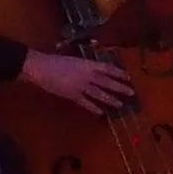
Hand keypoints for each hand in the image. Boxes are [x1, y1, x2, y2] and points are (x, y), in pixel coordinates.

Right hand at [20, 51, 137, 114]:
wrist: (41, 67)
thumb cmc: (55, 61)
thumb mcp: (74, 60)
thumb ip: (85, 66)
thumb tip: (94, 70)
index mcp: (87, 64)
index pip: (107, 68)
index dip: (118, 73)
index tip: (128, 76)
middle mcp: (87, 75)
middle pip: (107, 81)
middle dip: (120, 87)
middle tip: (131, 92)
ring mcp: (80, 86)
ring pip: (99, 93)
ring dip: (110, 99)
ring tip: (120, 104)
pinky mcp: (72, 95)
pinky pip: (85, 103)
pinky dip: (93, 107)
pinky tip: (101, 112)